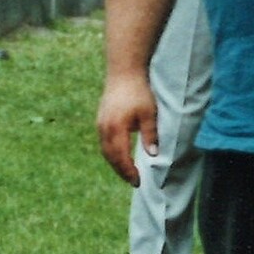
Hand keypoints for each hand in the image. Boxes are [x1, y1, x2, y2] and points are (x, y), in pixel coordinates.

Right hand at [96, 69, 157, 184]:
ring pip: (105, 150)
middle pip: (110, 157)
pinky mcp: (101, 120)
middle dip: (121, 171)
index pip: (121, 157)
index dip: (129, 171)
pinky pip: (104, 142)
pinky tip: (120, 155)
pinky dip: (112, 153)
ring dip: (116, 163)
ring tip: (127, 172)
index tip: (138, 181)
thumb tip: (153, 155)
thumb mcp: (148, 113)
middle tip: (134, 181)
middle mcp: (104, 128)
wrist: (123, 72)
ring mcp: (100, 124)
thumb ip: (150, 134)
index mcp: (116, 128)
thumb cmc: (138, 91)